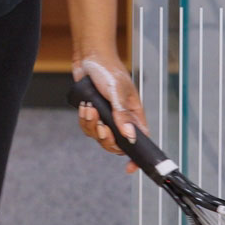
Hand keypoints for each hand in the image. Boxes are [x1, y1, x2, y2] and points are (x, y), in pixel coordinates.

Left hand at [74, 52, 147, 173]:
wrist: (89, 56)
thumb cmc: (109, 70)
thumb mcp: (117, 92)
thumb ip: (122, 115)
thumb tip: (129, 136)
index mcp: (134, 115)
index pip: (140, 141)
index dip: (136, 157)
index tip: (130, 168)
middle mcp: (121, 119)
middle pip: (116, 144)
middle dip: (106, 140)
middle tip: (101, 128)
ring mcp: (106, 116)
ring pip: (99, 137)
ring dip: (92, 126)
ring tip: (90, 110)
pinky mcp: (92, 113)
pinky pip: (87, 127)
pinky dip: (84, 120)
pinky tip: (84, 107)